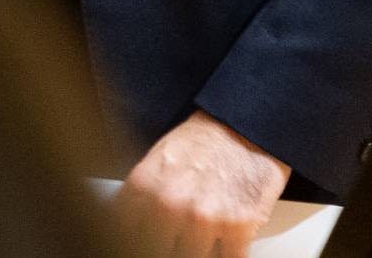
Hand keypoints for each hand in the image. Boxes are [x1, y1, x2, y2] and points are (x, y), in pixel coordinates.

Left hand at [118, 112, 289, 257]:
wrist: (246, 128)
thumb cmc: (203, 144)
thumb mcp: (156, 163)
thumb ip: (141, 199)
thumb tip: (132, 229)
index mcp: (144, 188)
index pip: (125, 234)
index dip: (136, 241)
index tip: (145, 239)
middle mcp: (169, 205)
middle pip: (157, 250)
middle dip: (166, 247)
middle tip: (175, 239)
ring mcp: (203, 219)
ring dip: (197, 250)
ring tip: (201, 239)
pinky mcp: (238, 228)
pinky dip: (227, 255)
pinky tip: (224, 244)